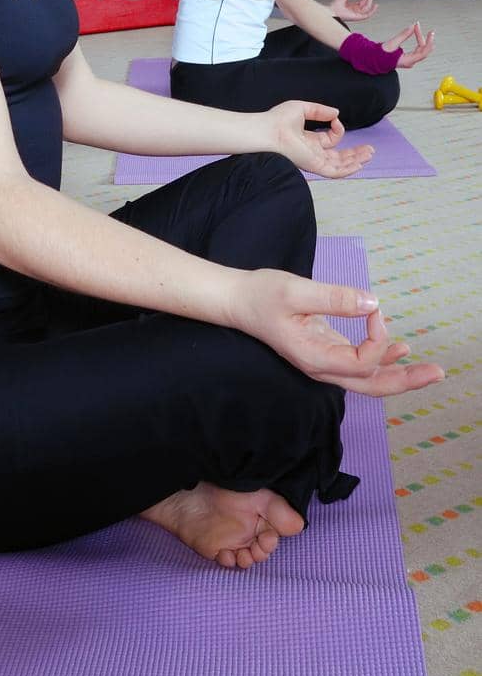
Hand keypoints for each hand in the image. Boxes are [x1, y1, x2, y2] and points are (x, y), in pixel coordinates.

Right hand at [233, 269, 445, 395]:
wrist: (237, 301)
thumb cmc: (261, 295)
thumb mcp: (296, 291)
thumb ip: (335, 297)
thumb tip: (373, 303)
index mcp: (314, 358)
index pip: (362, 363)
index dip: (378, 339)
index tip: (372, 310)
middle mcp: (321, 367)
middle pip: (372, 385)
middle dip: (406, 380)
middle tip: (437, 373)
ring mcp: (324, 361)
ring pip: (367, 378)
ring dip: (398, 373)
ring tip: (428, 368)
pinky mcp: (325, 349)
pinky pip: (359, 363)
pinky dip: (382, 358)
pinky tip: (402, 349)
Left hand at [261, 100, 373, 178]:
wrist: (268, 130)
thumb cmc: (278, 119)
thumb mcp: (303, 108)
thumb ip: (320, 111)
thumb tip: (337, 114)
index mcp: (309, 140)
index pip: (330, 139)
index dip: (338, 129)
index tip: (335, 119)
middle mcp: (312, 152)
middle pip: (338, 156)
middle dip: (355, 153)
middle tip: (370, 149)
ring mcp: (314, 160)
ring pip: (339, 165)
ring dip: (356, 160)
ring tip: (370, 154)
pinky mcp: (314, 166)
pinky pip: (334, 172)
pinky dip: (348, 169)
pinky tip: (360, 164)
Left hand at [328, 0, 376, 20]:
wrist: (332, 10)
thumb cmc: (335, 4)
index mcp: (353, 6)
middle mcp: (356, 10)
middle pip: (366, 2)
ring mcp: (357, 13)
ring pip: (367, 6)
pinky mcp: (358, 17)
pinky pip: (367, 15)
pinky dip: (372, 10)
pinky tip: (375, 5)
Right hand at [382, 20, 434, 67]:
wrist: (375, 60)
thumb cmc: (381, 55)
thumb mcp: (392, 43)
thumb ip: (404, 35)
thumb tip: (412, 26)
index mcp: (408, 61)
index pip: (424, 52)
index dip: (429, 42)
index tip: (431, 33)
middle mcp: (411, 62)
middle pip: (423, 49)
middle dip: (421, 36)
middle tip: (417, 25)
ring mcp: (410, 60)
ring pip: (421, 49)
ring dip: (420, 37)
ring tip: (417, 28)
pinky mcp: (409, 58)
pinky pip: (418, 49)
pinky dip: (418, 41)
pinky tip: (417, 34)